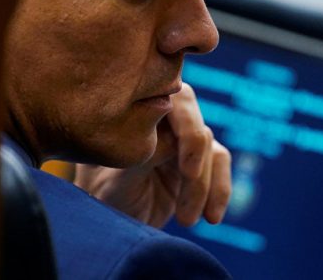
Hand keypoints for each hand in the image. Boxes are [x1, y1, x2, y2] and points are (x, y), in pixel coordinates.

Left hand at [74, 83, 231, 227]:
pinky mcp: (200, 161)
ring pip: (211, 151)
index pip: (176, 102)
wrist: (108, 216)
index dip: (188, 129)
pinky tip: (212, 217)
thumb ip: (142, 157)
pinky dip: (219, 192)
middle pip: (197, 125)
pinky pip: (219, 167)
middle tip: (191, 180)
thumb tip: (169, 140)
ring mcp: (184, 139)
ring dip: (204, 187)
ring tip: (186, 220)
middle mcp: (166, 118)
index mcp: (142, 109)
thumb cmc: (102, 190)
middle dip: (197, 157)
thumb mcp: (116, 178)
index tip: (188, 169)